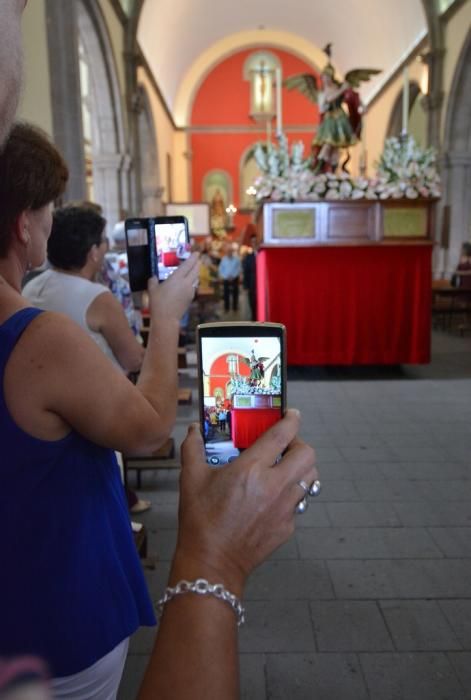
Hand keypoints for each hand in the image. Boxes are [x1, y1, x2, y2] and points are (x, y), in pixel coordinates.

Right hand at [148, 253, 199, 322]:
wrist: (166, 319)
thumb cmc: (158, 303)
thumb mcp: (152, 289)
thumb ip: (153, 281)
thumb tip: (153, 277)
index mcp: (177, 278)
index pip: (188, 264)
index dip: (193, 258)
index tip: (196, 253)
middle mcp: (186, 283)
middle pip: (195, 270)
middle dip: (196, 264)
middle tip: (196, 259)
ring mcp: (190, 291)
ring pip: (195, 279)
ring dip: (195, 273)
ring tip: (192, 271)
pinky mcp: (190, 298)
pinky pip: (193, 287)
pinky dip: (191, 283)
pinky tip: (187, 284)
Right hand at [174, 409, 317, 594]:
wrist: (212, 562)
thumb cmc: (201, 520)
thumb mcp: (190, 479)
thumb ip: (193, 448)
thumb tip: (193, 430)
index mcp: (251, 469)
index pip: (282, 435)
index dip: (291, 420)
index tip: (292, 414)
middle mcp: (274, 486)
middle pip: (307, 454)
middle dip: (300, 444)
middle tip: (285, 446)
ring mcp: (284, 508)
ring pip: (310, 478)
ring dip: (301, 468)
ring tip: (284, 468)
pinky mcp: (287, 526)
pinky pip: (299, 502)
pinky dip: (292, 494)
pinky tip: (274, 497)